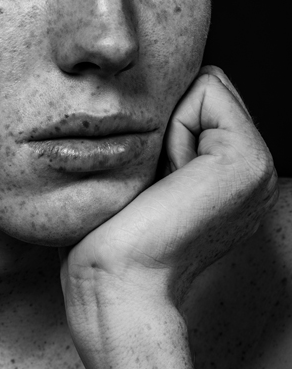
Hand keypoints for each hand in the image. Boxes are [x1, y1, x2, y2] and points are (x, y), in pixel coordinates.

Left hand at [60, 66, 278, 314]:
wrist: (117, 283)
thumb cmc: (109, 234)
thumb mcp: (142, 174)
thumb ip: (163, 137)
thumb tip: (147, 94)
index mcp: (231, 175)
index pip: (202, 95)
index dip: (164, 119)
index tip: (150, 176)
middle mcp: (254, 171)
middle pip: (206, 85)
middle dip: (170, 114)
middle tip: (155, 176)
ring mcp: (259, 167)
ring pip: (206, 85)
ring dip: (169, 123)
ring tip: (161, 179)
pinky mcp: (249, 161)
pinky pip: (206, 91)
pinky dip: (173, 125)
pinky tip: (168, 177)